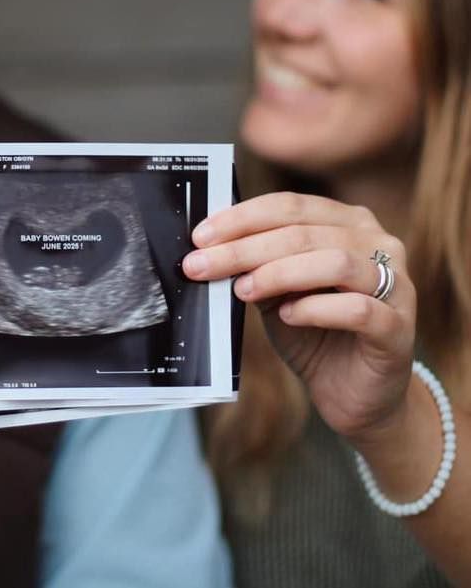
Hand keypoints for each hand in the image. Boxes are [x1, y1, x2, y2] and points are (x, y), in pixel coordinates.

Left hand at [182, 192, 415, 445]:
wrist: (353, 394)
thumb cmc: (312, 332)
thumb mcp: (275, 291)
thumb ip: (254, 265)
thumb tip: (208, 247)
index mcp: (347, 222)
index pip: (290, 206)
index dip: (241, 218)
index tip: (200, 237)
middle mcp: (379, 243)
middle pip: (304, 232)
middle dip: (245, 248)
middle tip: (202, 265)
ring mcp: (396, 284)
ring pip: (334, 262)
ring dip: (278, 273)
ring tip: (242, 290)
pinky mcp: (399, 328)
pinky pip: (357, 308)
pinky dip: (315, 308)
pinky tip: (287, 315)